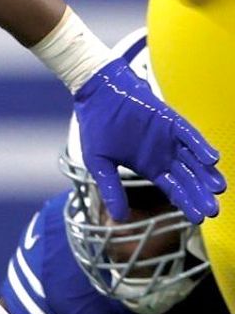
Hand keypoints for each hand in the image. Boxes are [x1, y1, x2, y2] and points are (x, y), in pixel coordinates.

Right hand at [73, 57, 224, 221]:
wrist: (96, 94)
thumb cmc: (96, 127)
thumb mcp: (98, 163)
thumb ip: (111, 188)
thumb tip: (120, 218)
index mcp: (150, 167)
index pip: (174, 190)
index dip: (186, 204)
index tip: (198, 219)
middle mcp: (164, 155)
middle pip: (189, 179)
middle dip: (201, 194)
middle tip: (212, 210)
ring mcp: (170, 138)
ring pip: (194, 160)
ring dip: (206, 173)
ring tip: (217, 188)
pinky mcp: (170, 121)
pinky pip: (190, 135)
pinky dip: (201, 146)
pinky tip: (211, 159)